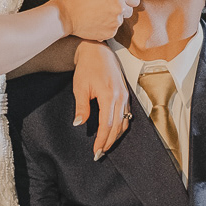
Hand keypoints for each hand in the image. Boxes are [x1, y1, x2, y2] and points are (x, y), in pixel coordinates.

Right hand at [57, 0, 139, 41]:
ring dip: (113, 18)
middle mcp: (119, 8)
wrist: (65, 15)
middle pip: (130, 10)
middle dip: (121, 9)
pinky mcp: (110, 33)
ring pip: (121, 20)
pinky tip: (96, 22)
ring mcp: (115, 22)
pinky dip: (107, 27)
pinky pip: (114, 30)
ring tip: (98, 15)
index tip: (117, 0)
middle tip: (105, 7)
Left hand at [72, 42, 130, 157]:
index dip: (101, 140)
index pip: (106, 125)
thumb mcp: (80, 88)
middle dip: (108, 142)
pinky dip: (121, 127)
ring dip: (115, 136)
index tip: (96, 151)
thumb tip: (79, 123)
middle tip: (100, 154)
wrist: (98, 51)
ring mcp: (125, 96)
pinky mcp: (126, 95)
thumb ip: (82, 107)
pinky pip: (126, 115)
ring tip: (106, 146)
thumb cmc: (87, 68)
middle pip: (117, 127)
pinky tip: (114, 132)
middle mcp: (120, 98)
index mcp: (109, 96)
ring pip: (123, 123)